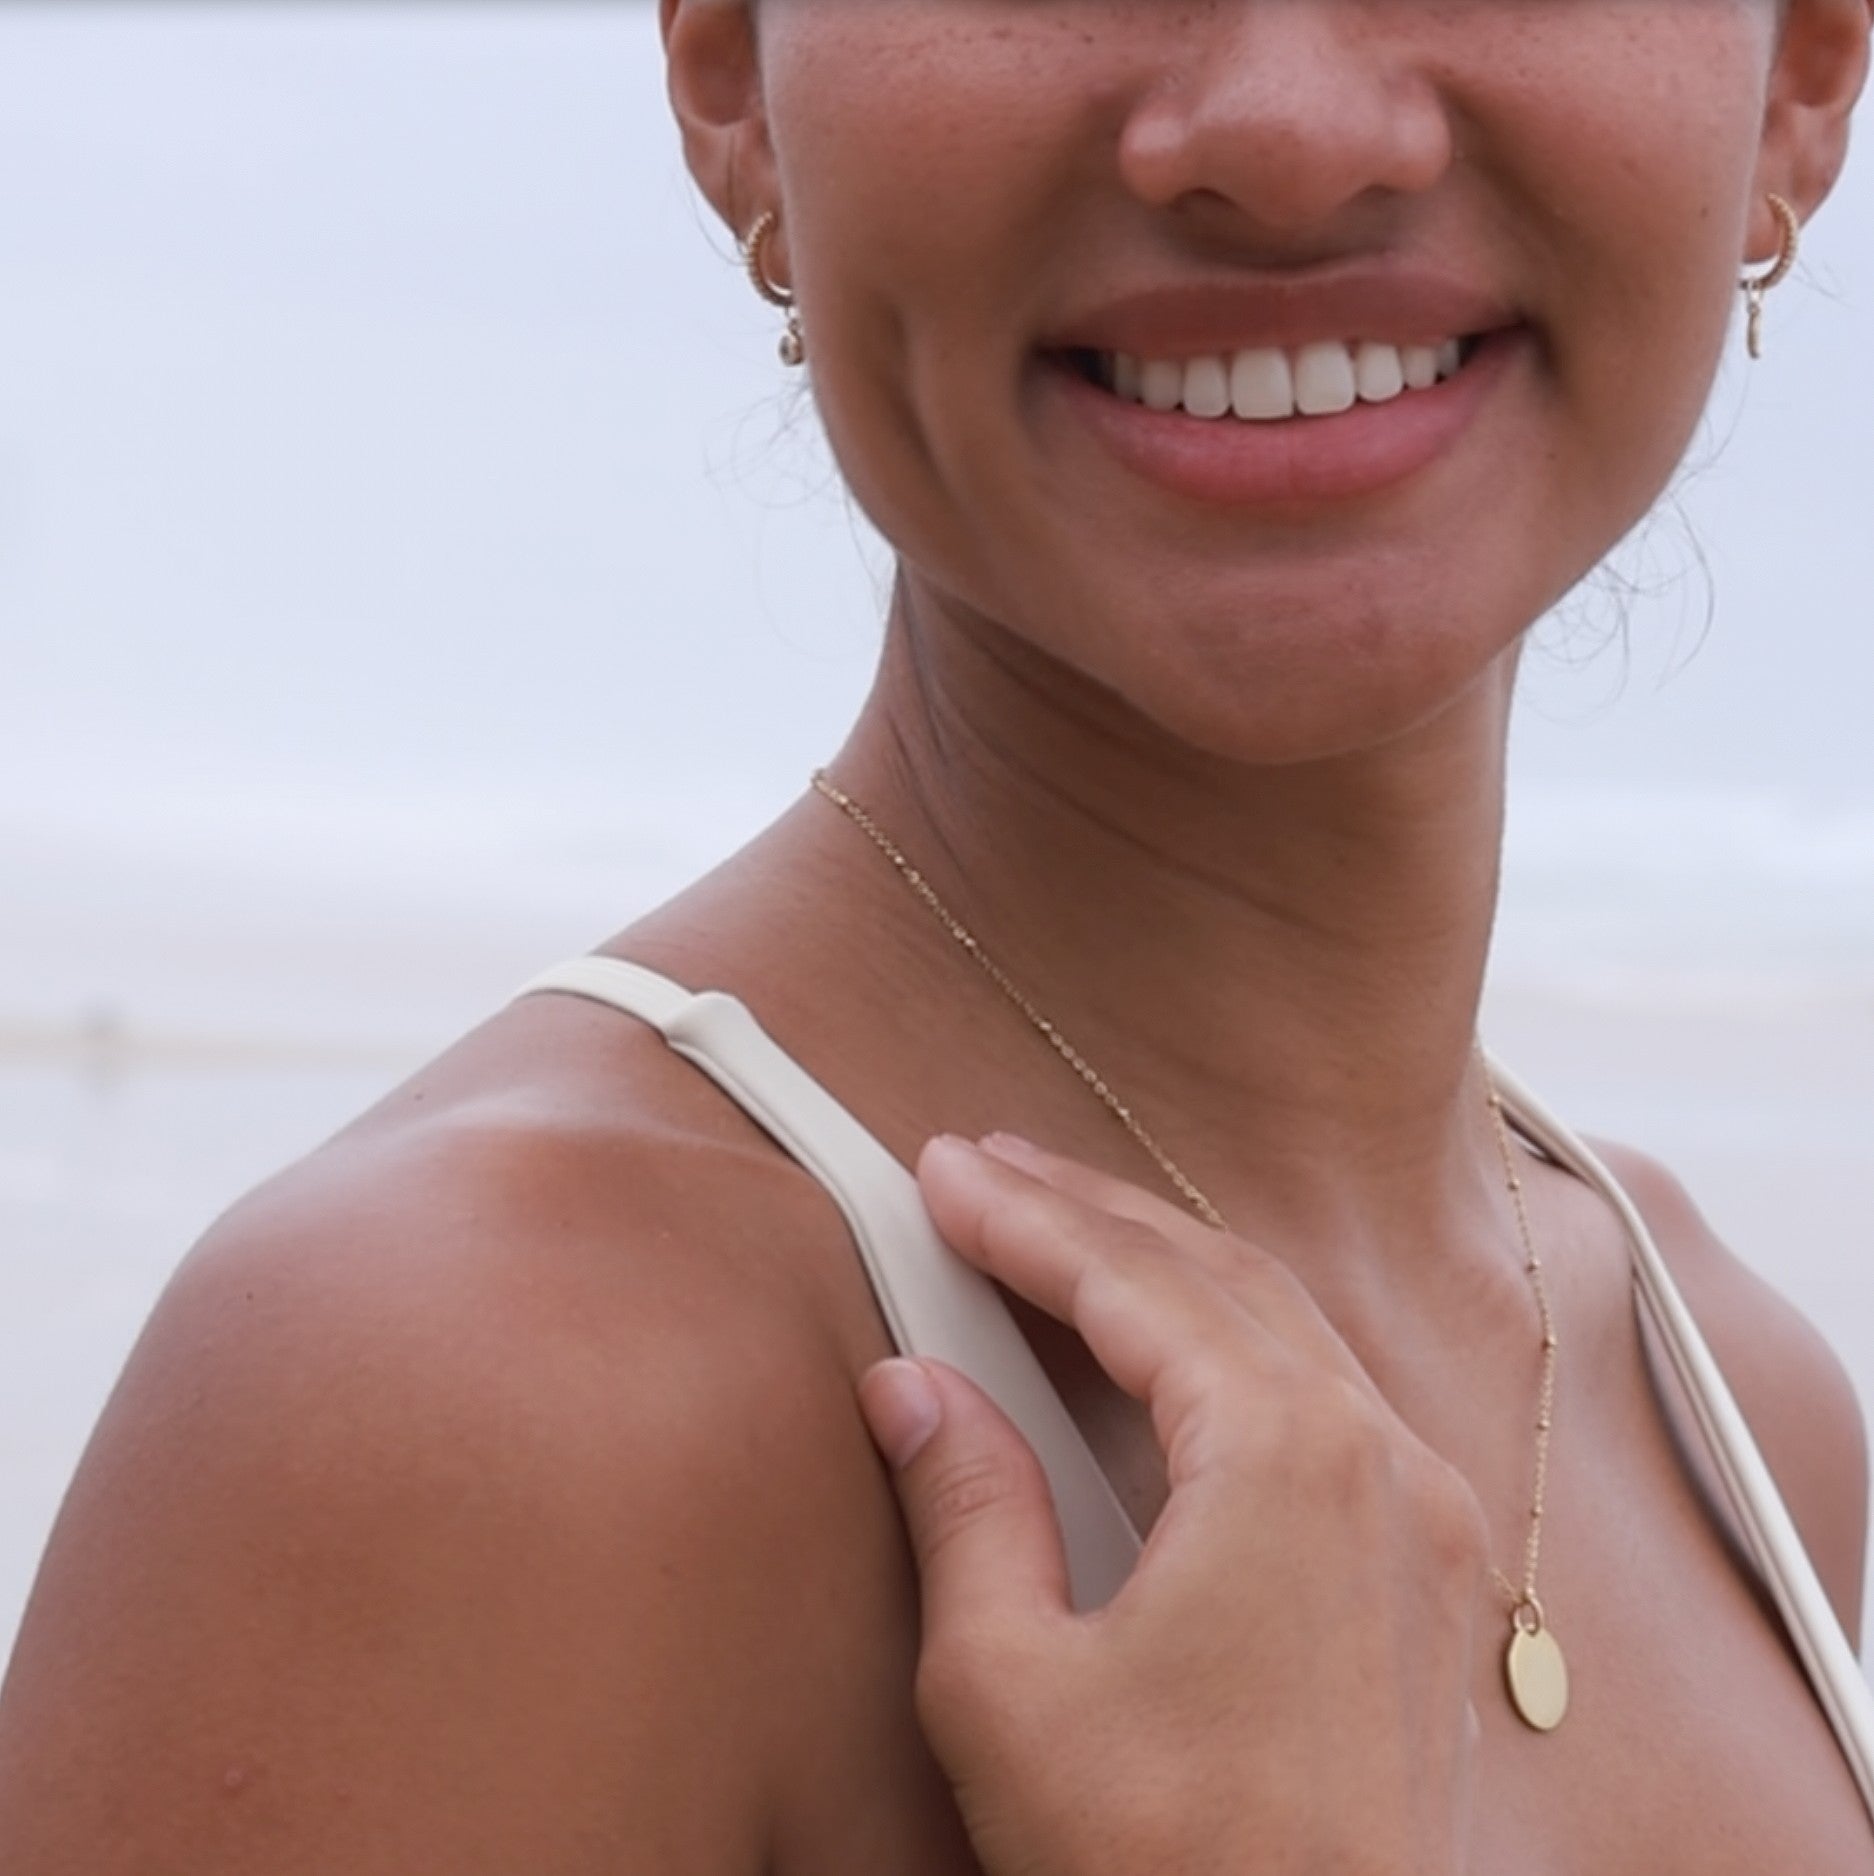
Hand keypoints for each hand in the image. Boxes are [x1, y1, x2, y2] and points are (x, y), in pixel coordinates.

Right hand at [857, 1132, 1485, 1875]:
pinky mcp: (1427, 1571)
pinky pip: (1324, 1395)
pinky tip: (1167, 1342)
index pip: (1134, 1286)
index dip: (1026, 1219)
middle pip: (1217, 1276)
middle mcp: (1380, 1461)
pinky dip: (1230, 1340)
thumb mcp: (1009, 1687)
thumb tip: (911, 1386)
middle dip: (1092, 1215)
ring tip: (1060, 1229)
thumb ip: (965, 1506)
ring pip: (1282, 1325)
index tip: (946, 1173)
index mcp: (1286, 1463)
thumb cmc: (1168, 1869)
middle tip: (989, 1171)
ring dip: (1164, 1266)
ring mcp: (1421, 1514)